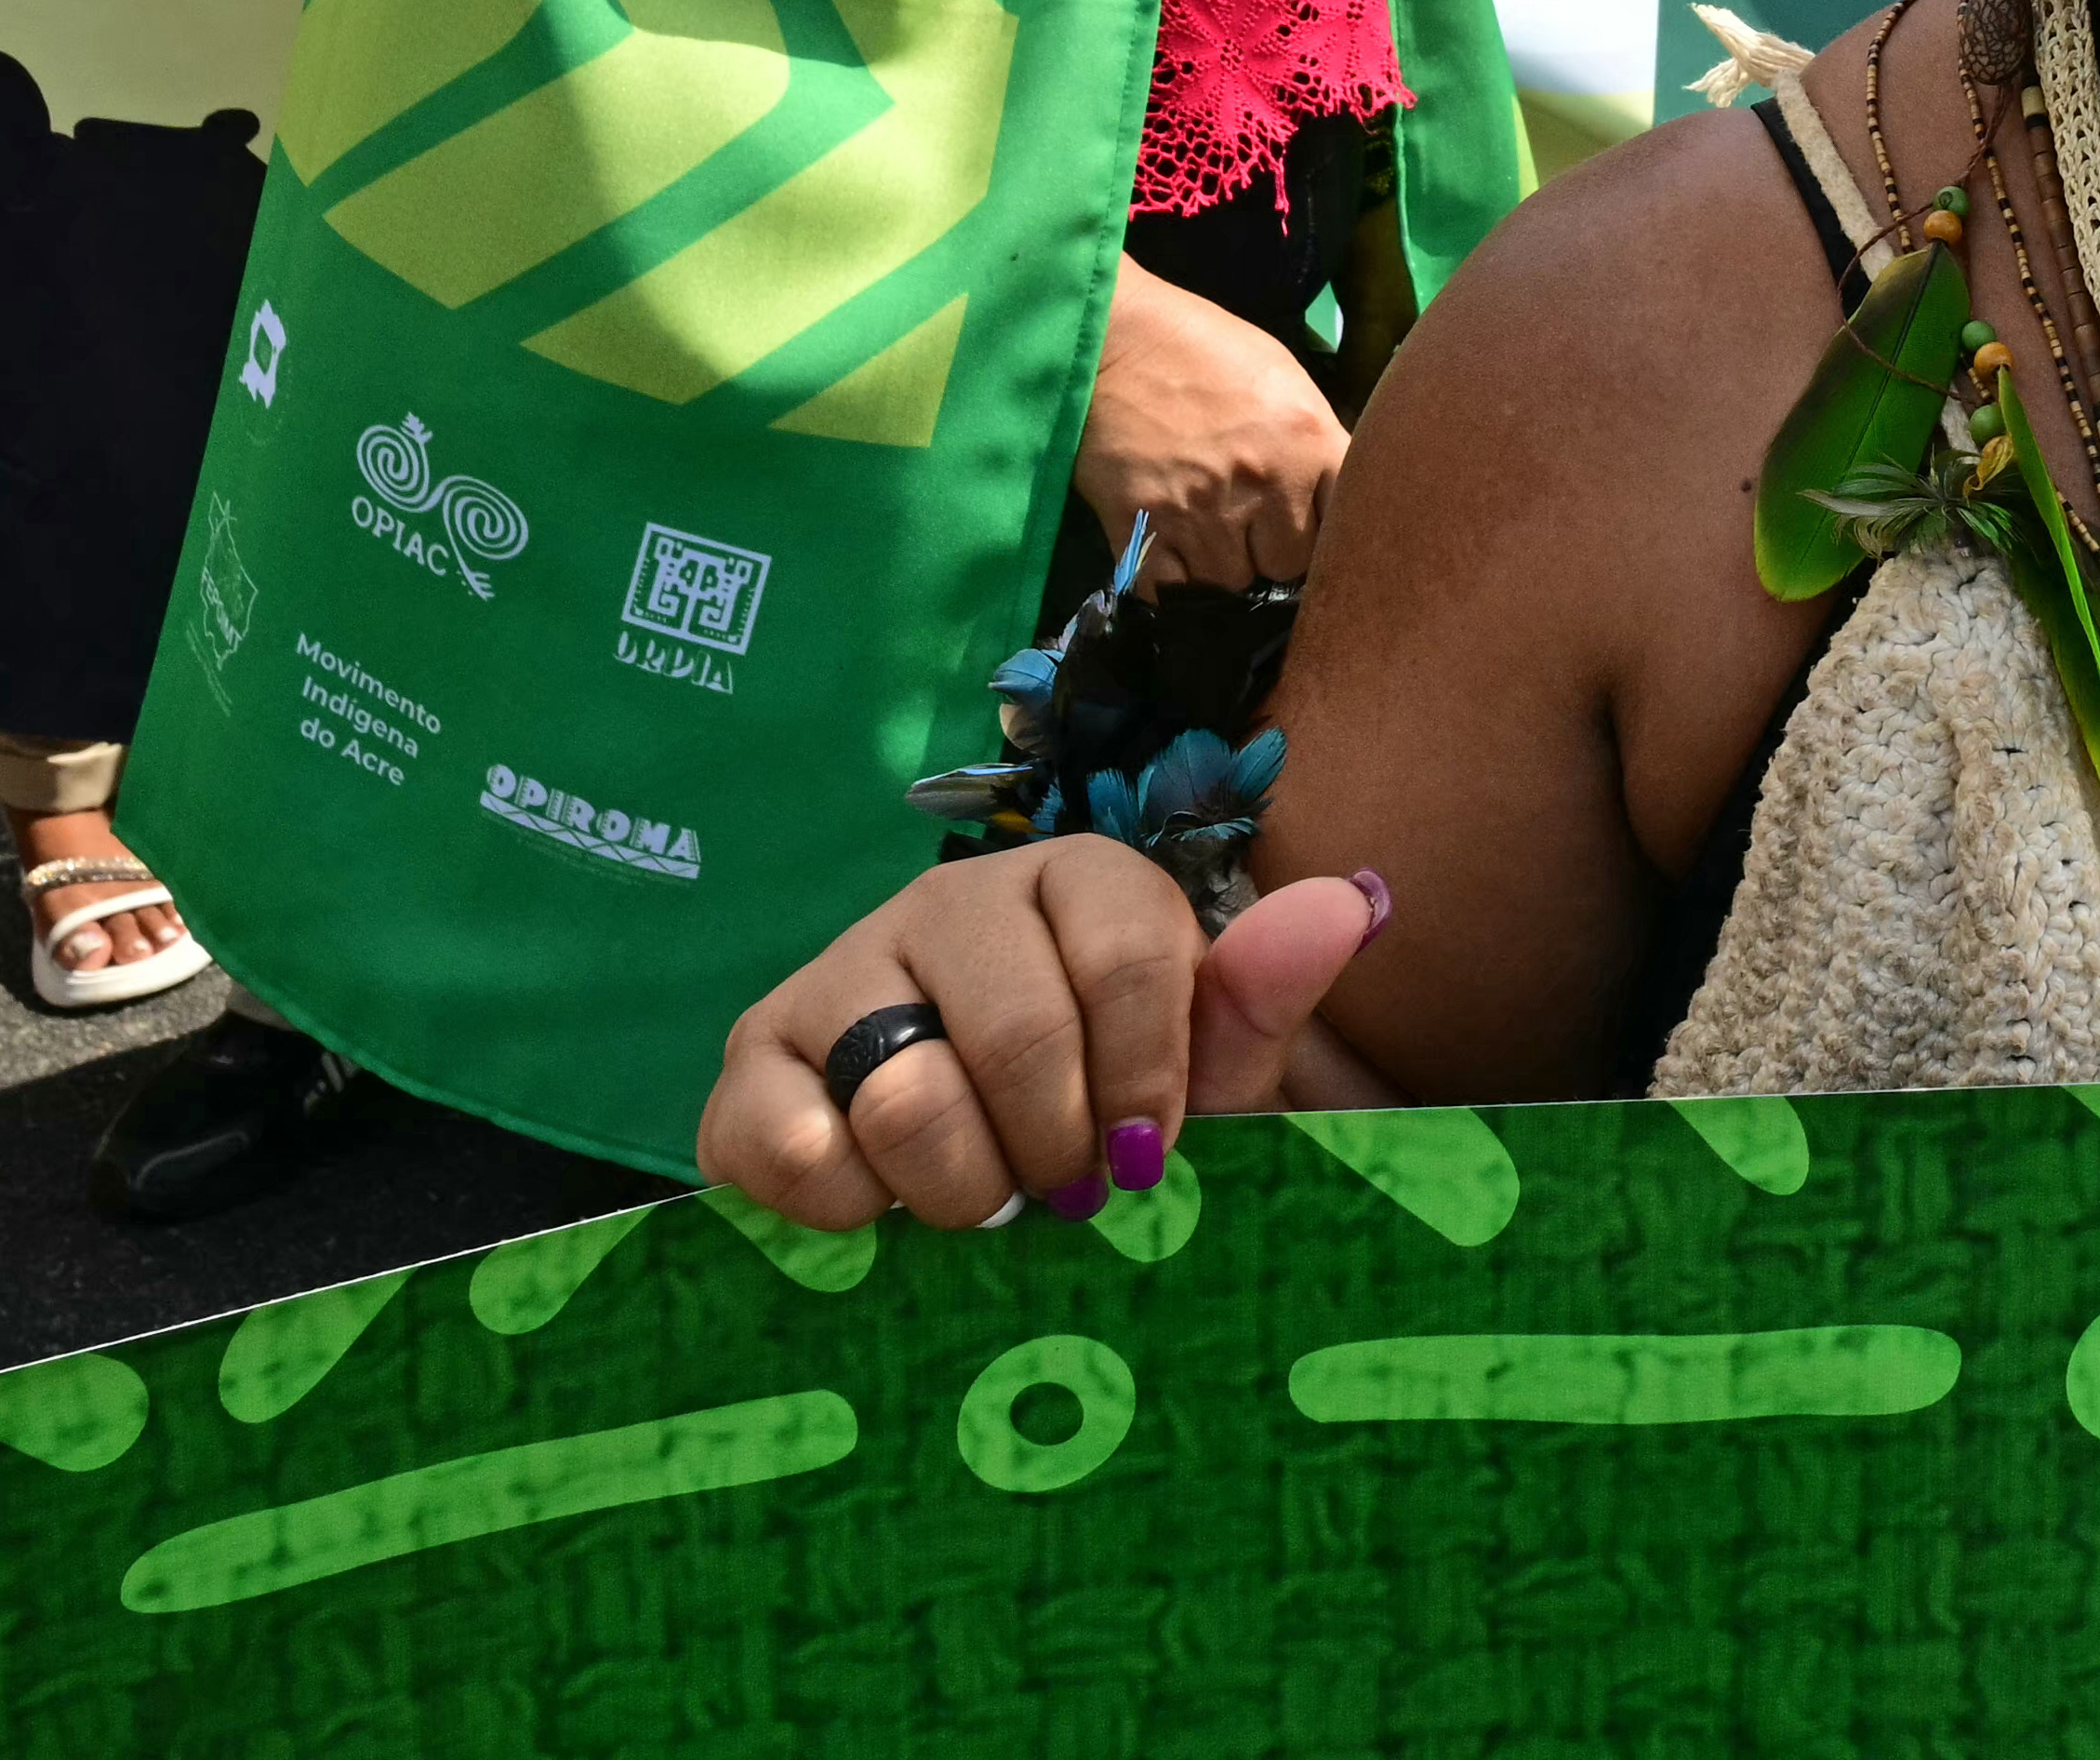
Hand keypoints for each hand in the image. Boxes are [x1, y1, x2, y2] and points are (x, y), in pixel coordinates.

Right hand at [705, 839, 1384, 1225]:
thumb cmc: (1107, 1114)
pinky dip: (842, 1204)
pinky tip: (879, 1215)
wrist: (978, 1177)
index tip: (1146, 1151)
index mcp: (1074, 885)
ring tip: (981, 1207)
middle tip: (1062, 1193)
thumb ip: (1260, 1001)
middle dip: (1055, 1149)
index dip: (1149, 1079)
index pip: (1130, 955)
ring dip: (961, 1191)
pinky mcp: (756, 1058)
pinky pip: (786, 1138)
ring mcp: (842, 972)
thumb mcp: (1206, 1075)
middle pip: (1020, 1033)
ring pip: (907, 1094)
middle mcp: (951, 904)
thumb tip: (1344, 905)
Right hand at [1075, 264, 1349, 585]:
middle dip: (1273, 551)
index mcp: (1309, 442)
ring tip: (1211, 533)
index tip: (1310, 528)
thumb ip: (1314, 443)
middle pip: (1287, 566)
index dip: (1326, 532)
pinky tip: (1173, 555)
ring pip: (1231, 583)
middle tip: (1253, 527)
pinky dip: (1173, 583)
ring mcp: (1201, 513)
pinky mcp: (1142, 529)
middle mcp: (1263, 485)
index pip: (1343, 527)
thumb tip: (1330, 499)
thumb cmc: (1205, 349)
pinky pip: (1169, 591)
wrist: (1111, 339)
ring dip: (1224, 567)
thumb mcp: (1285, 379)